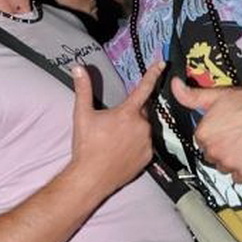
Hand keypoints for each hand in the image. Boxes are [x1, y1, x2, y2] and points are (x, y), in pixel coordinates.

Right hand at [71, 62, 163, 197]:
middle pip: (141, 111)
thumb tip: (78, 69)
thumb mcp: (82, 115)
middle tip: (113, 123)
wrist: (91, 177)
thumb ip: (83, 89)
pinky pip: (146, 144)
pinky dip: (137, 143)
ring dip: (134, 128)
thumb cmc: (86, 146)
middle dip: (131, 113)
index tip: (162, 63)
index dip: (153, 74)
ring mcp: (147, 142)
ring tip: (115, 139)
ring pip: (144, 128)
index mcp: (127, 113)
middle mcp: (142, 126)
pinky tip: (122, 149)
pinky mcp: (149, 156)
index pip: (143, 88)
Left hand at [171, 77, 241, 181]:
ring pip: (225, 167)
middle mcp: (214, 151)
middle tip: (238, 134)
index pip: (202, 140)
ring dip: (232, 159)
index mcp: (204, 134)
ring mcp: (230, 164)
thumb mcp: (219, 96)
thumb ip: (192, 95)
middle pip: (212, 155)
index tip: (227, 127)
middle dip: (222, 147)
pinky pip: (239, 177)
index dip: (215, 133)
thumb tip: (174, 86)